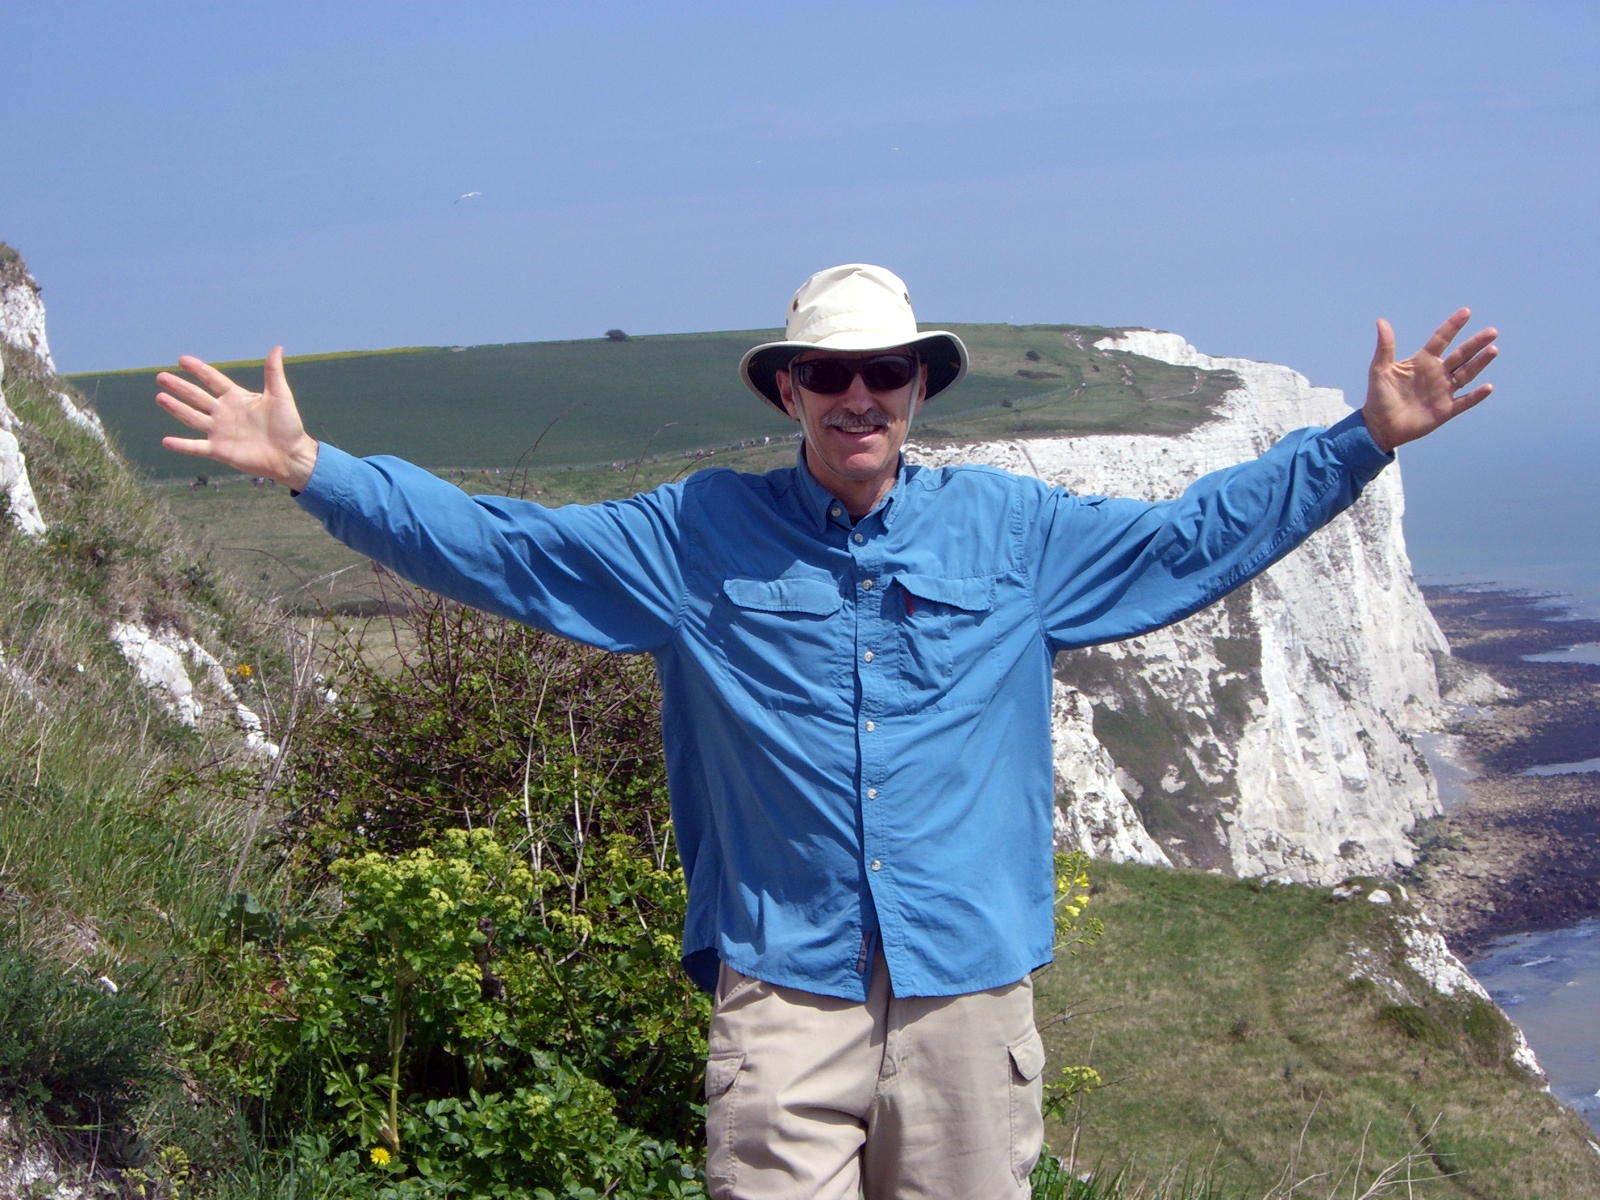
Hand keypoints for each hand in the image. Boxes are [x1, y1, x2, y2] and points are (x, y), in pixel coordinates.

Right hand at [156, 346, 319, 489]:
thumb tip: (277, 348)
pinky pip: (196, 447)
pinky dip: (182, 445)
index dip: (198, 370)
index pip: (213, 380)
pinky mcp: (219, 450)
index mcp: (237, 397)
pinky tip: (166, 441)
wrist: (290, 455)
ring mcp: (219, 431)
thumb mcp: (280, 395)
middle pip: (197, 397)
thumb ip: (274, 372)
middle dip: (179, 387)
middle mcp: (224, 412)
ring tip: (160, 397)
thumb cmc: (288, 425)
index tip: (182, 360)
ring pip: (192, 417)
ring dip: (176, 408)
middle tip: (161, 376)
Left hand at [1363, 309, 1497, 453]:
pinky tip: (1488, 387)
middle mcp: (1436, 374)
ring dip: (1480, 363)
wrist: (1379, 426)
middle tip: (1491, 332)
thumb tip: (1381, 321)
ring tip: (1493, 350)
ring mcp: (1443, 391)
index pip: (1441, 339)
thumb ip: (1385, 347)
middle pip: (1460, 355)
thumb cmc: (1378, 397)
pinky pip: (1465, 401)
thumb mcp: (1380, 370)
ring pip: (1466, 374)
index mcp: (1422, 361)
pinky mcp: (1445, 410)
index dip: (1453, 326)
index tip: (1466, 312)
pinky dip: (1476, 395)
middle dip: (1476, 344)